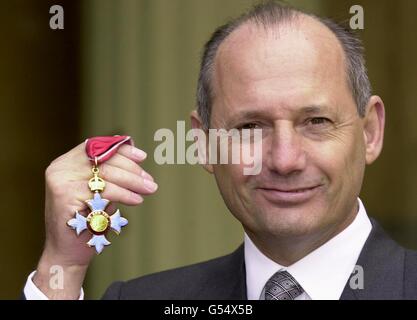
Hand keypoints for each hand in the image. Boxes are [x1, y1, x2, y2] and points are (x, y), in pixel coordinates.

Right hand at [33, 142, 156, 298]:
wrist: (68, 252)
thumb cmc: (86, 220)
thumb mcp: (98, 191)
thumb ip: (109, 171)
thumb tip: (133, 150)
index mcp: (65, 163)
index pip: (97, 147)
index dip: (121, 150)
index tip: (142, 157)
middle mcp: (60, 168)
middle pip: (104, 160)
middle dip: (132, 170)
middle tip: (150, 181)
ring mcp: (61, 181)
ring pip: (107, 173)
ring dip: (133, 182)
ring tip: (148, 190)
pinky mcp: (66, 196)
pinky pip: (104, 190)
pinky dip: (124, 194)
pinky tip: (136, 200)